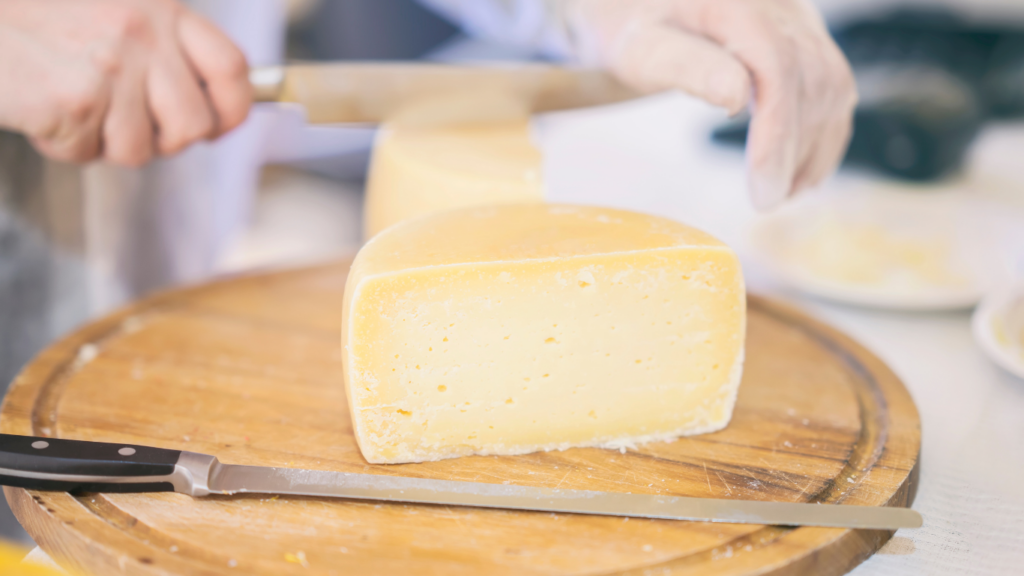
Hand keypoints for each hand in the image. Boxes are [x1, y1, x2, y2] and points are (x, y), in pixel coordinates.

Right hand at [0, 0, 251, 165]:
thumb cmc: (31, 16)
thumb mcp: (110, 11)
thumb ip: (161, 48)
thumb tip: (210, 111)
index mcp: (159, 8)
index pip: (230, 67)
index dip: (232, 109)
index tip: (216, 126)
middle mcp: (142, 33)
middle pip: (192, 124)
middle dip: (161, 140)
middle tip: (124, 125)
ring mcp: (111, 67)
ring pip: (139, 150)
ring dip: (102, 143)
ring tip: (70, 106)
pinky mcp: (76, 99)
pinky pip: (87, 153)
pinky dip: (61, 144)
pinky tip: (40, 109)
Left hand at [566, 0, 856, 210]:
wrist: (640, 1)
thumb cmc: (632, 27)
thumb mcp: (641, 49)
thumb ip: (685, 67)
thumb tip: (736, 96)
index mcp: (736, 3)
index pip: (776, 68)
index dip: (777, 133)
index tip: (763, 187)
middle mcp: (778, 3)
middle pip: (811, 79)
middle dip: (794, 148)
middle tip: (767, 200)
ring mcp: (796, 15)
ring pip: (830, 82)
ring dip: (815, 143)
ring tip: (784, 190)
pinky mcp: (803, 31)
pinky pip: (831, 80)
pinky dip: (824, 128)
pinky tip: (801, 166)